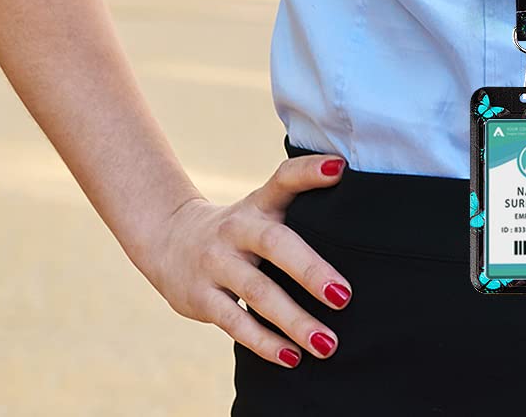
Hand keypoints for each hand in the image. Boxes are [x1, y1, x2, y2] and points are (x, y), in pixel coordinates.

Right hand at [144, 154, 352, 368]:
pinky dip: (265, 342)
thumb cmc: (239, 229)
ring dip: (294, 320)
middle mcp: (237, 229)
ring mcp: (216, 263)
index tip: (340, 168)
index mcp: (258, 203)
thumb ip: (299, 207)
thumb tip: (357, 218)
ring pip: (257, 292)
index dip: (309, 171)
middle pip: (275, 244)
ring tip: (327, 343)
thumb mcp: (261, 208)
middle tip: (344, 296)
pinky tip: (292, 357)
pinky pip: (235, 323)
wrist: (168, 240)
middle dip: (310, 271)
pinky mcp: (201, 297)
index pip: (284, 178)